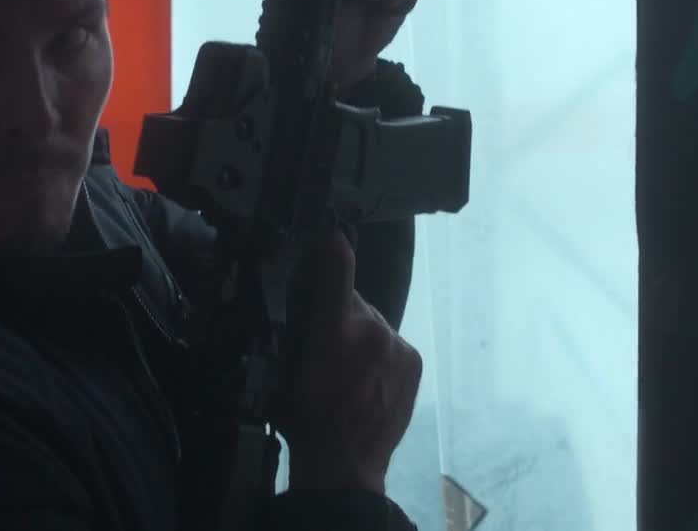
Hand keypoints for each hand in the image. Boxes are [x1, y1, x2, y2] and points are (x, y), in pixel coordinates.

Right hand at [269, 228, 421, 494]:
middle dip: (339, 314)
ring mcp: (396, 345)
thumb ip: (296, 330)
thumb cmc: (306, 420)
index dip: (333, 245)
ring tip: (348, 372)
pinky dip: (380, 353)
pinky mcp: (413, 360)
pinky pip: (392, 343)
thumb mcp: (284, 369)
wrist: (346, 463)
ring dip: (361, 336)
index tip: (331, 233)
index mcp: (332, 329)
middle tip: (326, 347)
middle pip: (353, 301)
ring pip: (373, 323)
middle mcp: (370, 329)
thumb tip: (299, 303)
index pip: (337, 268)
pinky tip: (367, 379)